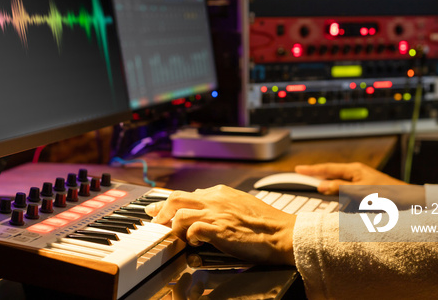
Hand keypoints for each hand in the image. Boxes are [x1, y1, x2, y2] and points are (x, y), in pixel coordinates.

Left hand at [145, 185, 295, 264]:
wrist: (283, 233)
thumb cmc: (266, 223)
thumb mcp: (241, 204)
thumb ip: (222, 204)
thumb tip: (206, 207)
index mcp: (220, 192)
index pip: (187, 194)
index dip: (169, 203)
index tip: (158, 209)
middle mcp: (215, 199)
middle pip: (176, 198)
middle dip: (161, 211)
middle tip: (154, 222)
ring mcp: (216, 213)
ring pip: (179, 213)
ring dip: (172, 227)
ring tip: (172, 238)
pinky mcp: (219, 229)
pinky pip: (193, 230)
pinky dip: (189, 238)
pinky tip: (193, 244)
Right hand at [294, 162, 406, 194]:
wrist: (411, 202)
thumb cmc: (389, 194)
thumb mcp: (361, 191)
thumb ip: (340, 188)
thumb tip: (321, 186)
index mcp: (355, 169)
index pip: (328, 168)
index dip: (311, 170)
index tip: (297, 169)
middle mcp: (357, 173)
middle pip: (332, 174)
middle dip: (317, 176)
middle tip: (301, 176)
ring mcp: (362, 182)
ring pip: (339, 184)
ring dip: (329, 187)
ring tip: (316, 188)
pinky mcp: (366, 191)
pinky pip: (347, 191)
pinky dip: (339, 195)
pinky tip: (337, 200)